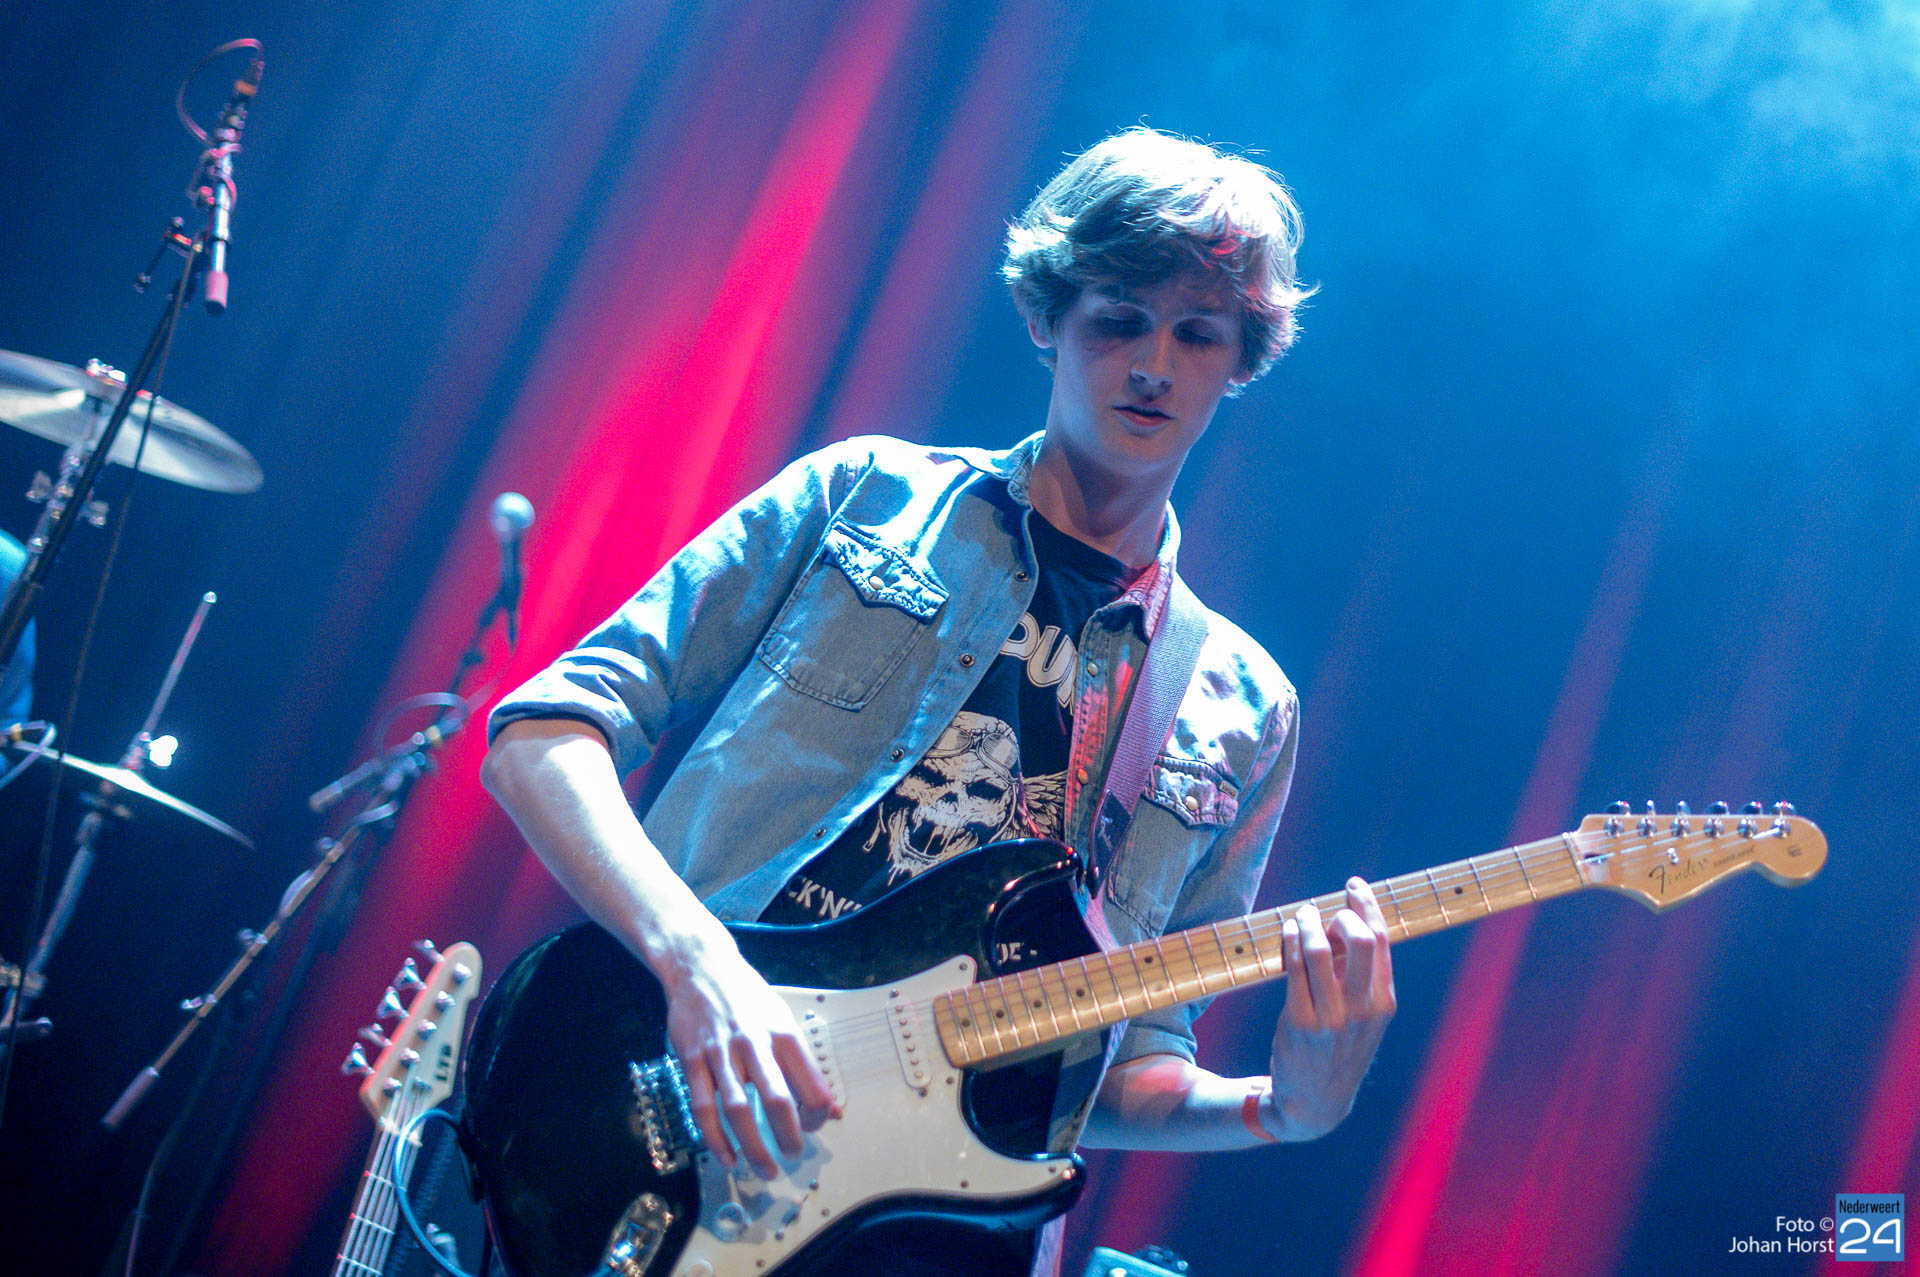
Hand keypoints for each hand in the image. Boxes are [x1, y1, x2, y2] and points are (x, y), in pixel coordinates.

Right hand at [662, 942, 838, 1178]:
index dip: (818, 1112)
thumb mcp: (783, 1019)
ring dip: (753, 1146)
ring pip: (738, 1109)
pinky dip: (715, 1138)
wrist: (701, 966)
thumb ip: (805, 1065)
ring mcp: (720, 1052)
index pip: (810, 1081)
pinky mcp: (691, 1059)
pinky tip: (727, 1158)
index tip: (817, 1126)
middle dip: (790, 1135)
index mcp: (783, 1033)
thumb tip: (831, 1108)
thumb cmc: (748, 996)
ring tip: (765, 1170)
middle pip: (777, 1099)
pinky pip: (703, 1106)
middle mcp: (754, 1043)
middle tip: (794, 1156)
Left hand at [1266, 877, 1395, 1138]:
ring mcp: (1333, 1018)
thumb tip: (1345, 924)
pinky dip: (1290, 941)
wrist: (1315, 1104)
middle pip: (1361, 939)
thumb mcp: (1362, 1019)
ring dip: (1307, 922)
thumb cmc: (1337, 1051)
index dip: (1368, 906)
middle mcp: (1364, 1010)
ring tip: (1300, 916)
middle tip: (1323, 908)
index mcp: (1384, 1004)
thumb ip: (1360, 977)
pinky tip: (1286, 932)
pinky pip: (1295, 968)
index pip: (1382, 941)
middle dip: (1342, 911)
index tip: (1354, 885)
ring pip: (1322, 950)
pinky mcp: (1302, 1022)